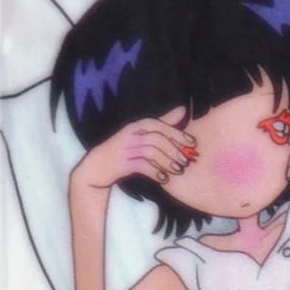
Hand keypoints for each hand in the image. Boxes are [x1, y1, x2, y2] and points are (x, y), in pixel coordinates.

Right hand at [72, 105, 194, 190]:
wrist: (97, 167)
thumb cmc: (125, 149)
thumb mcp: (142, 134)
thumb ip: (162, 123)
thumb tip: (183, 110)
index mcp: (137, 125)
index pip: (158, 124)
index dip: (177, 132)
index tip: (193, 143)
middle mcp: (130, 134)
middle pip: (156, 138)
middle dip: (174, 149)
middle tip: (187, 160)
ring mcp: (125, 148)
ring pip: (150, 152)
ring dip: (167, 161)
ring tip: (179, 170)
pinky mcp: (122, 164)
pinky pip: (141, 166)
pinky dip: (155, 172)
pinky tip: (164, 179)